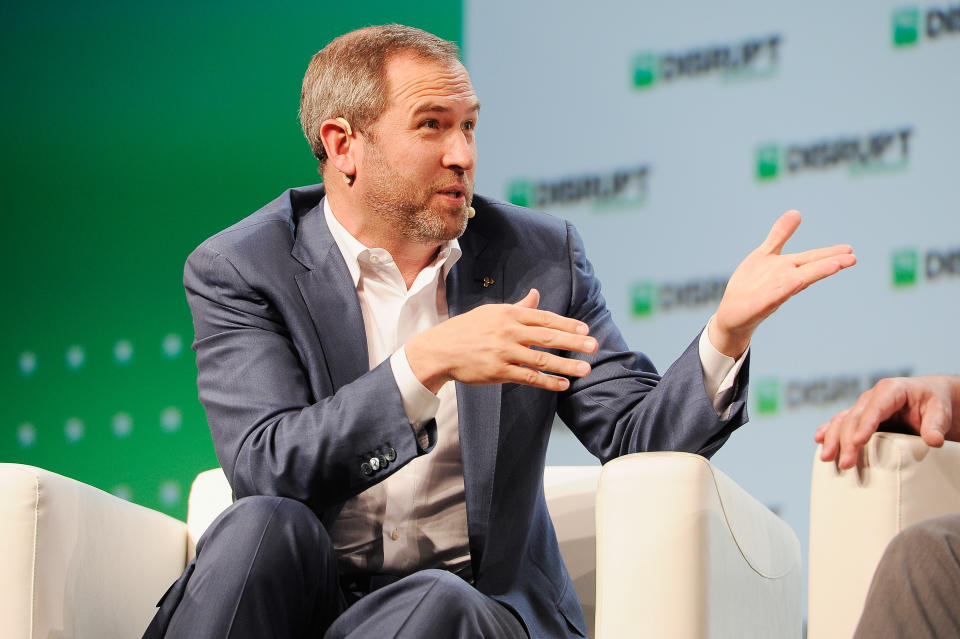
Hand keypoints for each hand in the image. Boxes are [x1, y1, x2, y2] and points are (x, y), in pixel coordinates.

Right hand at [405, 289, 597, 392]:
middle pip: (548, 336)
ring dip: (566, 365)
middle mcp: (509, 332)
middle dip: (574, 341)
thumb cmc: (468, 329)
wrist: (440, 349)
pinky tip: (562, 384)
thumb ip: (519, 307)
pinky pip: (528, 378)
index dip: (567, 324)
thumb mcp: (493, 313)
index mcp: (509, 315)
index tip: (585, 329)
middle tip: (594, 345)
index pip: (544, 318)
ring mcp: (504, 352)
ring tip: (585, 369)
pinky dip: (547, 382)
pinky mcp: (499, 371)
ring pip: (542, 359)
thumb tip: (536, 295)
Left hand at [710, 210, 856, 357]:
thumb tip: (796, 212)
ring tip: (836, 265)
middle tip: (854, 258)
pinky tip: (798, 281)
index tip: (850, 250)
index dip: (830, 253)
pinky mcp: (760, 304)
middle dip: (831, 263)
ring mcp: (774, 292)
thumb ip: (780, 235)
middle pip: (811, 269)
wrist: (732, 312)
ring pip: (798, 281)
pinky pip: (775, 295)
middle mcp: (785, 280)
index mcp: (788, 268)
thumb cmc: (752, 284)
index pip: (812, 258)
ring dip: (816, 273)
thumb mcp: (766, 253)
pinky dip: (787, 288)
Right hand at [815, 376, 959, 468]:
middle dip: (847, 441)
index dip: (865, 424)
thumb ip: (937, 424)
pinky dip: (828, 431)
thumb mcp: (940, 411)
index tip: (859, 442)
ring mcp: (863, 407)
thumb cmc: (934, 403)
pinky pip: (840, 422)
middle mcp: (872, 397)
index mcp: (891, 390)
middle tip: (845, 463)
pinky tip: (819, 440)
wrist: (929, 398)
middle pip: (854, 418)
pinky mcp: (860, 418)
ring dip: (833, 439)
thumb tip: (934, 441)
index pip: (875, 408)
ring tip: (826, 458)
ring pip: (842, 420)